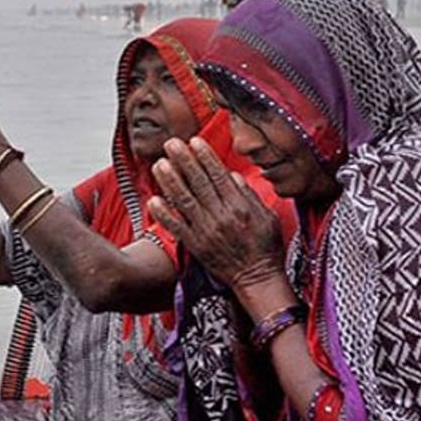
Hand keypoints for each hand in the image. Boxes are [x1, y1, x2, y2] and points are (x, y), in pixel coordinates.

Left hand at [147, 137, 285, 292]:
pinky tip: (153, 200)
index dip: (204, 157)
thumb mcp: (267, 217)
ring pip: (184, 201)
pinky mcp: (197, 247)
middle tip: (170, 143)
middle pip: (199, 183)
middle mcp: (221, 216)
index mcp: (240, 206)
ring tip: (158, 163)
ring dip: (170, 181)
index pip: (218, 176)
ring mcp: (207, 232)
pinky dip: (165, 214)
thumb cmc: (267, 248)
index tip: (193, 141)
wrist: (258, 279)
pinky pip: (177, 228)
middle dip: (184, 161)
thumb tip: (232, 175)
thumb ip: (250, 195)